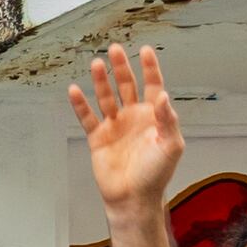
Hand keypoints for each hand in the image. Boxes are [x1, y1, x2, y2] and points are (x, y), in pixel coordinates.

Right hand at [70, 41, 186, 217]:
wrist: (133, 197)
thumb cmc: (156, 174)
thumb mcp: (171, 146)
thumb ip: (168, 120)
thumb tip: (163, 96)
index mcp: (153, 117)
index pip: (152, 86)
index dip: (150, 68)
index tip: (145, 50)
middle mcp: (133, 117)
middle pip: (127, 85)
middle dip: (121, 67)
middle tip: (115, 49)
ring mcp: (115, 126)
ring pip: (106, 97)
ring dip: (101, 81)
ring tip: (96, 64)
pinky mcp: (98, 138)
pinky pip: (87, 117)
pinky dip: (80, 104)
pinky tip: (74, 90)